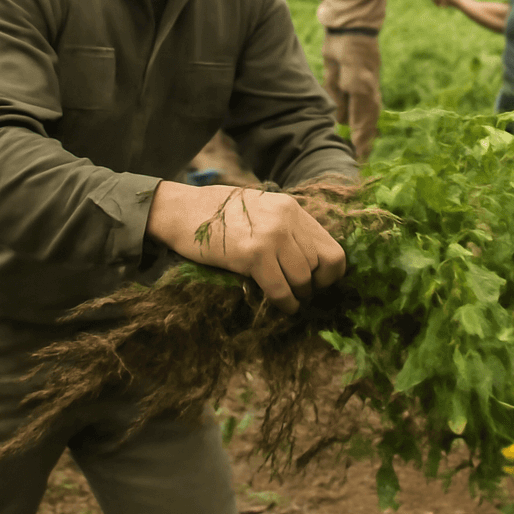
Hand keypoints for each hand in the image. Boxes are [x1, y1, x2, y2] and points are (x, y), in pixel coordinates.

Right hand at [146, 183, 346, 313]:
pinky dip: (284, 303)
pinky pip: (281, 289)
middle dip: (313, 286)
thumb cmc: (216, 214)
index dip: (330, 273)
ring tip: (288, 299)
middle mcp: (286, 219)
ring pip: (304, 279)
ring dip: (298, 296)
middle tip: (300, 293)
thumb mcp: (260, 209)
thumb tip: (307, 259)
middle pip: (321, 266)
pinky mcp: (253, 254)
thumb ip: (285, 227)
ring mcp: (271, 236)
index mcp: (291, 208)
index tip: (317, 282)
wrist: (180, 210)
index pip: (332, 248)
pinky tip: (281, 306)